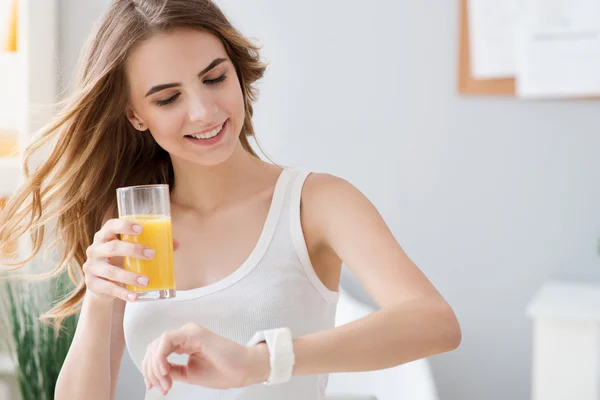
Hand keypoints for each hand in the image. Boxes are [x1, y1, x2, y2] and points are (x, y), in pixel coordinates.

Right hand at [83, 218, 178, 303]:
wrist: (101, 285)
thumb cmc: (119, 261)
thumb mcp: (129, 252)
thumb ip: (149, 245)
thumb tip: (175, 244)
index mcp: (104, 237)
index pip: (110, 226)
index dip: (124, 225)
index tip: (141, 229)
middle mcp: (95, 250)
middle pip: (113, 247)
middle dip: (133, 250)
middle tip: (152, 254)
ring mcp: (92, 268)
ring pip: (111, 271)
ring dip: (130, 276)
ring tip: (146, 280)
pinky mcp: (93, 285)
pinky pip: (109, 289)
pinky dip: (124, 293)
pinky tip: (136, 296)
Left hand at [142, 323, 269, 394]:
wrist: (243, 370)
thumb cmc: (222, 371)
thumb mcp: (189, 373)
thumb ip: (172, 370)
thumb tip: (155, 374)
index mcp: (184, 343)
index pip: (157, 352)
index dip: (151, 370)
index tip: (155, 387)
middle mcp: (184, 335)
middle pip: (153, 348)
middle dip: (151, 370)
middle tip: (161, 388)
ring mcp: (189, 332)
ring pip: (157, 344)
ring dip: (155, 366)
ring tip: (165, 382)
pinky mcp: (193, 333)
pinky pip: (166, 340)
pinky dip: (160, 357)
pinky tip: (165, 371)